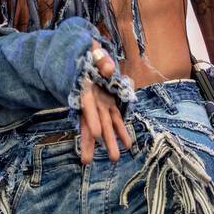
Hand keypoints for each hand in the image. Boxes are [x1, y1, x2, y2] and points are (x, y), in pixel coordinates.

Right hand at [78, 39, 132, 165]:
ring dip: (110, 141)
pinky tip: (128, 143)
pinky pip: (116, 118)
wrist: (88, 55)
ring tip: (114, 158)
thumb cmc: (89, 54)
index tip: (96, 134)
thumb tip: (109, 69)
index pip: (87, 106)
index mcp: (85, 88)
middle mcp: (92, 100)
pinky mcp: (109, 103)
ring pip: (105, 124)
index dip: (91, 119)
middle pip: (93, 122)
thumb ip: (101, 60)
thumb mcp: (93, 52)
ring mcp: (101, 103)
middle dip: (95, 141)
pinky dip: (121, 130)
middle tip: (88, 161)